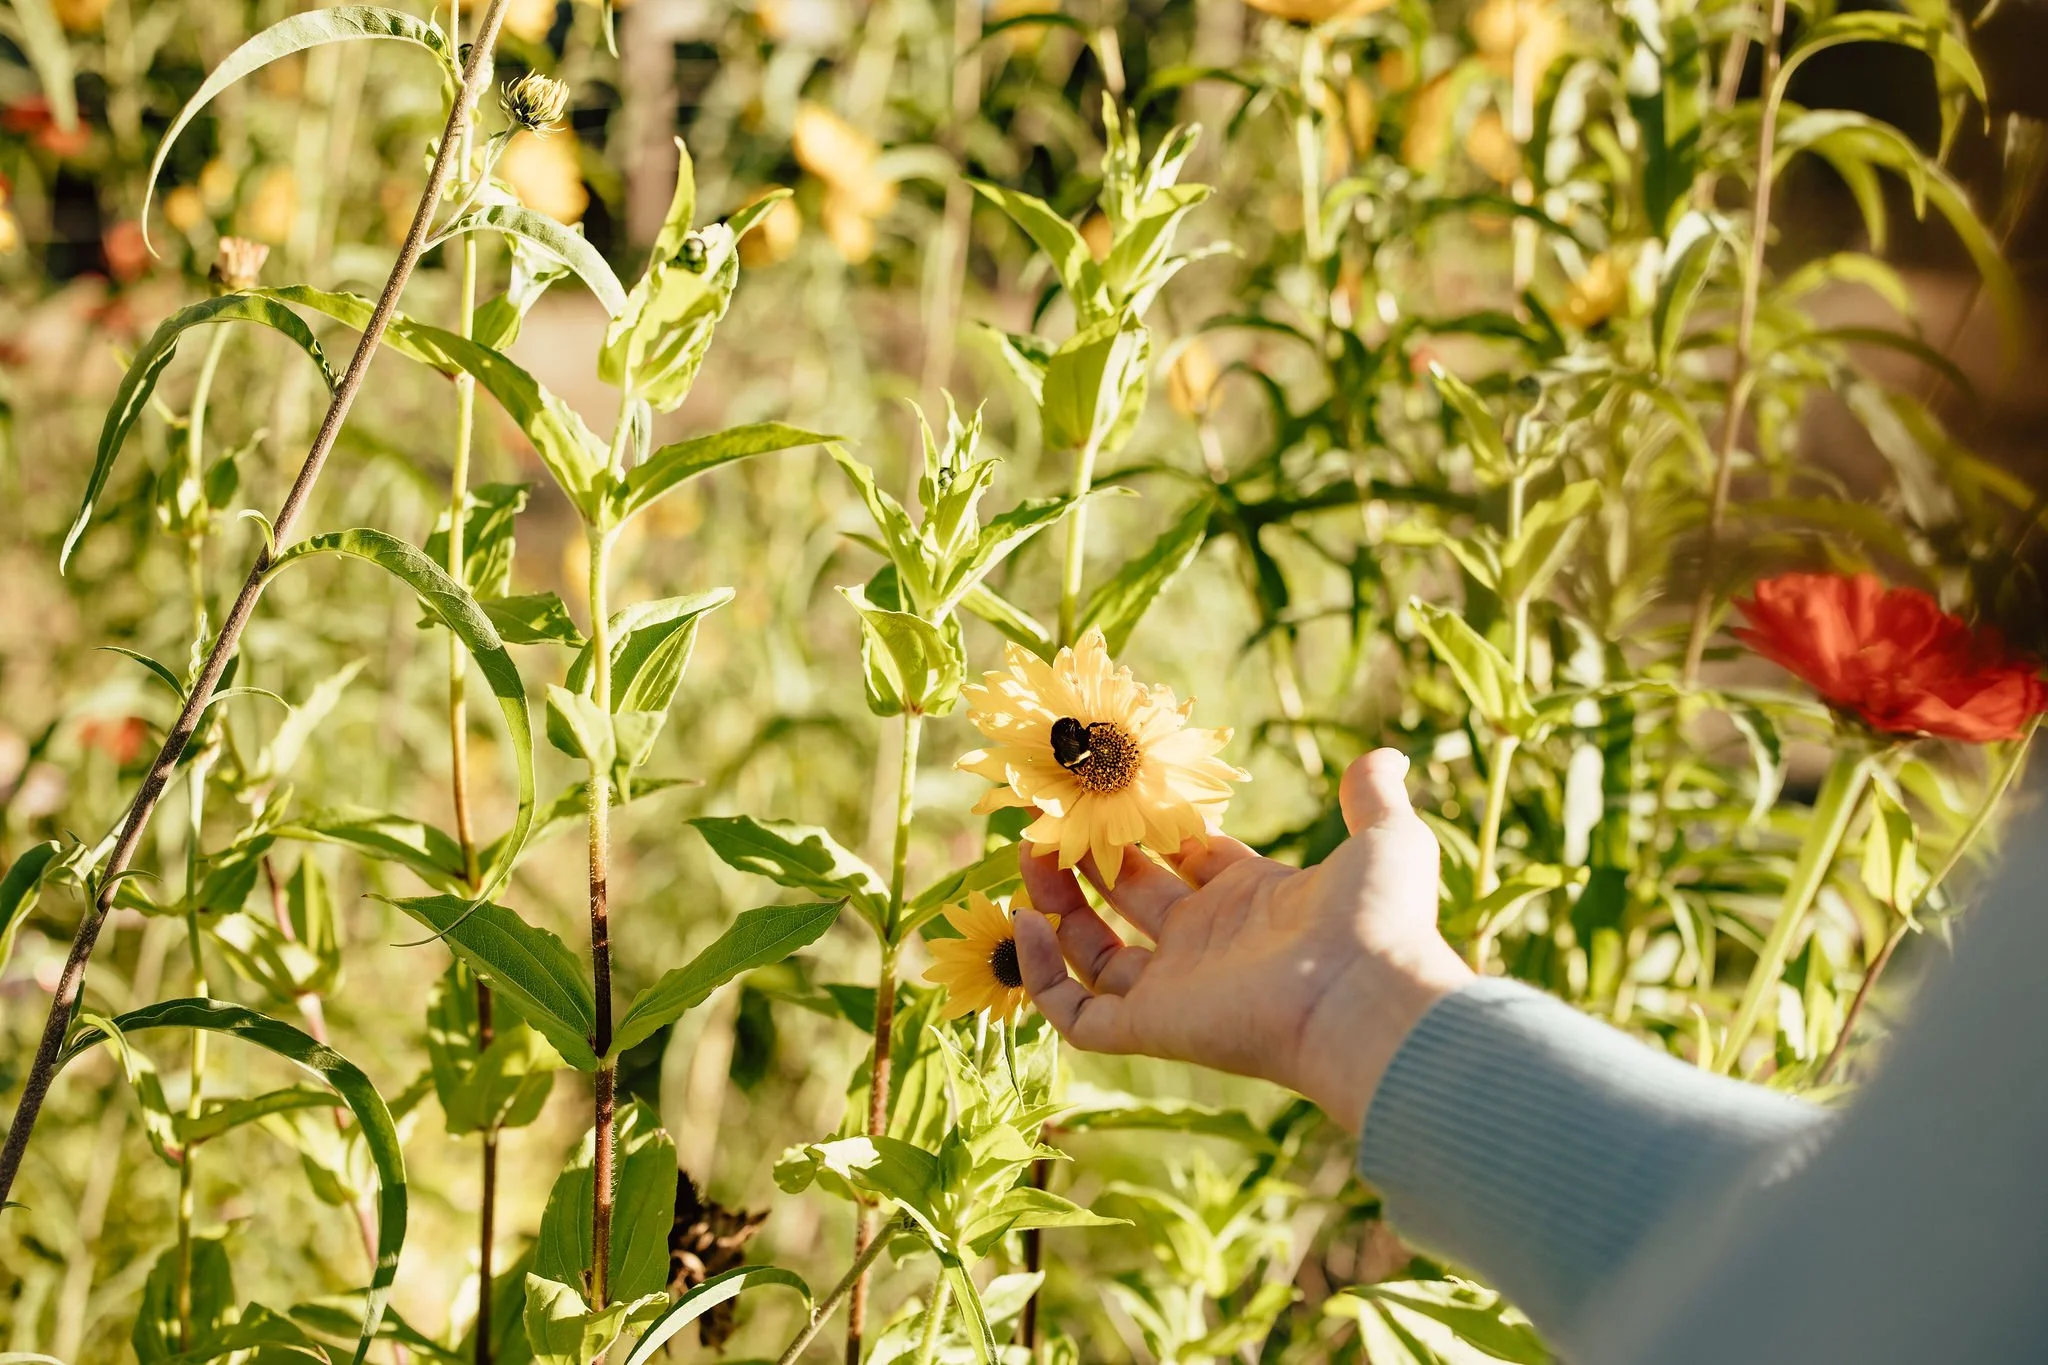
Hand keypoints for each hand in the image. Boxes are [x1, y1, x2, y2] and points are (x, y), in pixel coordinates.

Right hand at [1015, 748, 1471, 1132]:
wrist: (1367, 999)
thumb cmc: (1378, 921)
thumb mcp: (1386, 840)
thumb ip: (1374, 797)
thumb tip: (1386, 757)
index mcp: (1254, 899)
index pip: (1186, 857)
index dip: (1148, 824)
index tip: (1111, 785)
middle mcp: (1208, 944)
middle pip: (1129, 897)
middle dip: (1088, 855)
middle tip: (1049, 813)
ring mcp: (1176, 989)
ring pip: (1092, 953)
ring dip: (1054, 906)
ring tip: (1028, 853)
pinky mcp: (1149, 1028)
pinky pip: (1074, 1013)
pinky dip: (1039, 974)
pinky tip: (1025, 919)